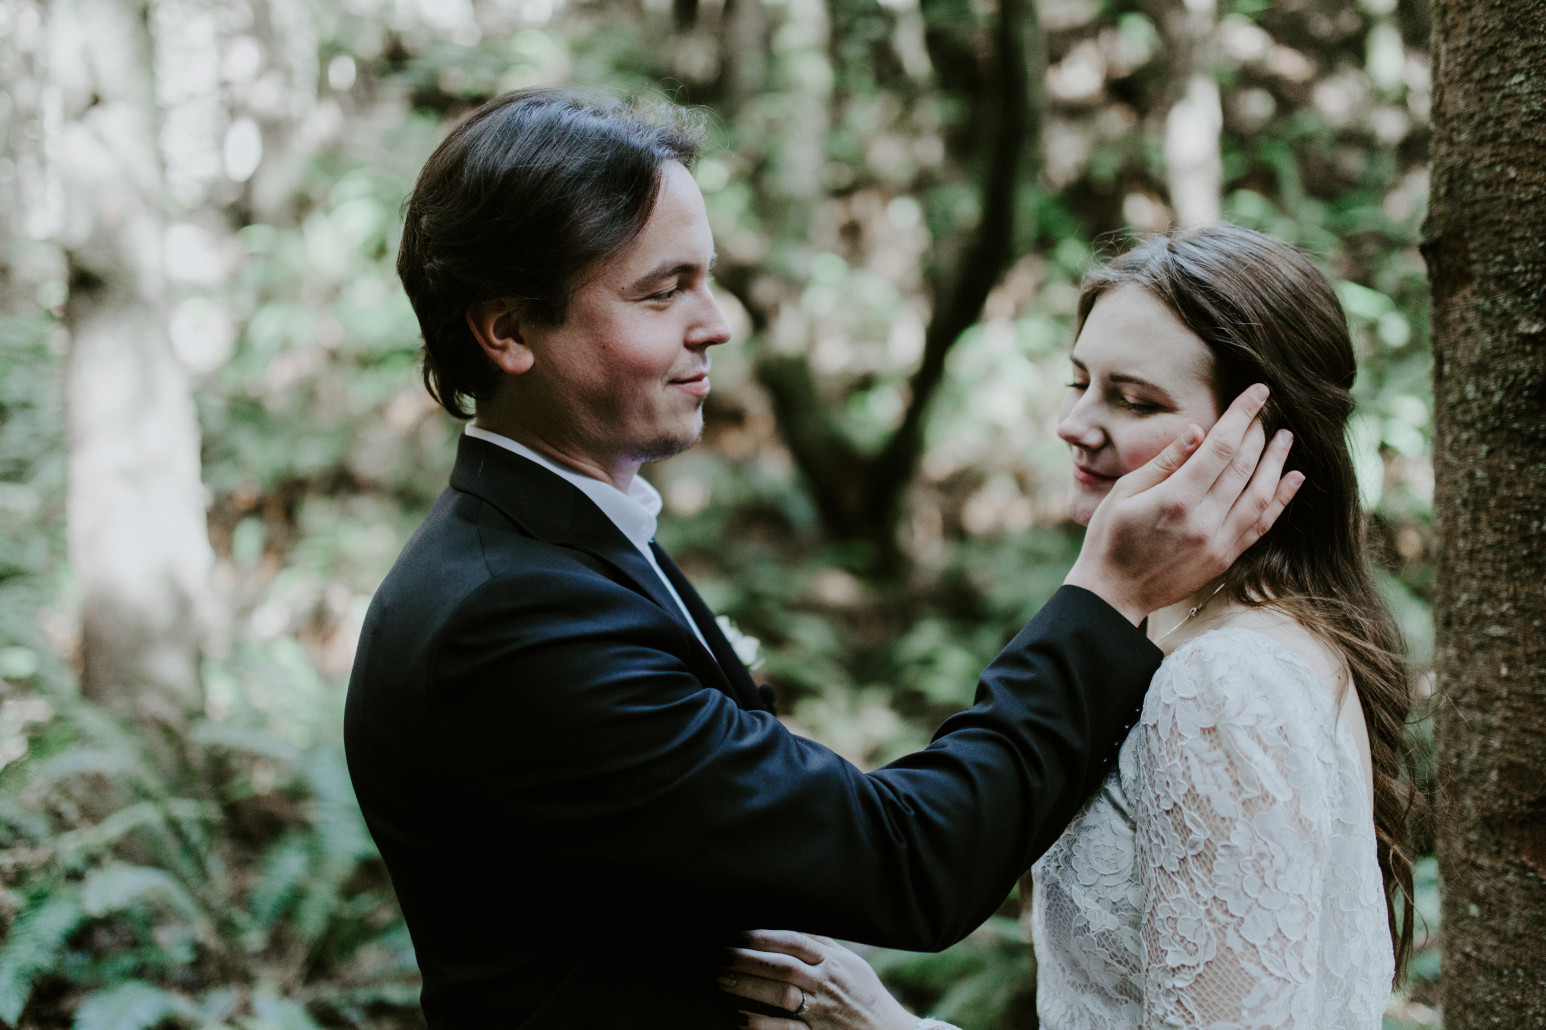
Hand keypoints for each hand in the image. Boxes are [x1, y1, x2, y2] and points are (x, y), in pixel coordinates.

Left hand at [719, 930, 918, 1029]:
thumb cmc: (866, 995)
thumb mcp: (852, 964)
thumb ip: (824, 946)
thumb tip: (792, 927)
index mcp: (834, 963)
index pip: (796, 943)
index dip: (766, 937)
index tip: (740, 935)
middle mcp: (826, 984)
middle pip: (783, 967)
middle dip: (749, 960)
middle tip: (723, 956)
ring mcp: (821, 1012)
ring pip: (781, 996)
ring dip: (749, 987)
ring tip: (723, 980)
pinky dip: (760, 1024)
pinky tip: (739, 1017)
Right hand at [1064, 384, 1304, 623]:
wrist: (1113, 595)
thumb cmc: (1109, 539)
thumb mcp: (1124, 493)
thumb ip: (1164, 462)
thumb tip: (1198, 432)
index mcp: (1175, 499)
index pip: (1220, 446)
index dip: (1242, 414)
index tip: (1258, 391)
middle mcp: (1203, 520)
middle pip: (1244, 466)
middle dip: (1258, 431)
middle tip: (1266, 409)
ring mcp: (1218, 542)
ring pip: (1260, 493)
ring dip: (1277, 461)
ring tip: (1285, 436)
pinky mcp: (1225, 558)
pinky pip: (1262, 525)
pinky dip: (1282, 500)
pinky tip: (1295, 478)